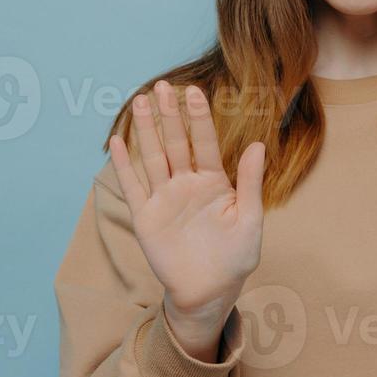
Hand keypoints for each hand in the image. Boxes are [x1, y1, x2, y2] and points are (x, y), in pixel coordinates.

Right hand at [109, 80, 265, 357]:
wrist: (210, 291)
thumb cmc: (236, 258)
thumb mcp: (250, 220)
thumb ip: (251, 183)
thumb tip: (258, 145)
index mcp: (214, 183)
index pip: (204, 142)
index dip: (198, 117)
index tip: (192, 90)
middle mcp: (187, 185)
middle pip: (176, 143)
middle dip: (169, 115)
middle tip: (161, 85)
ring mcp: (165, 199)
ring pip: (153, 157)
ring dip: (146, 130)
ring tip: (139, 101)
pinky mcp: (147, 217)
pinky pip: (133, 187)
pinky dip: (124, 165)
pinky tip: (118, 142)